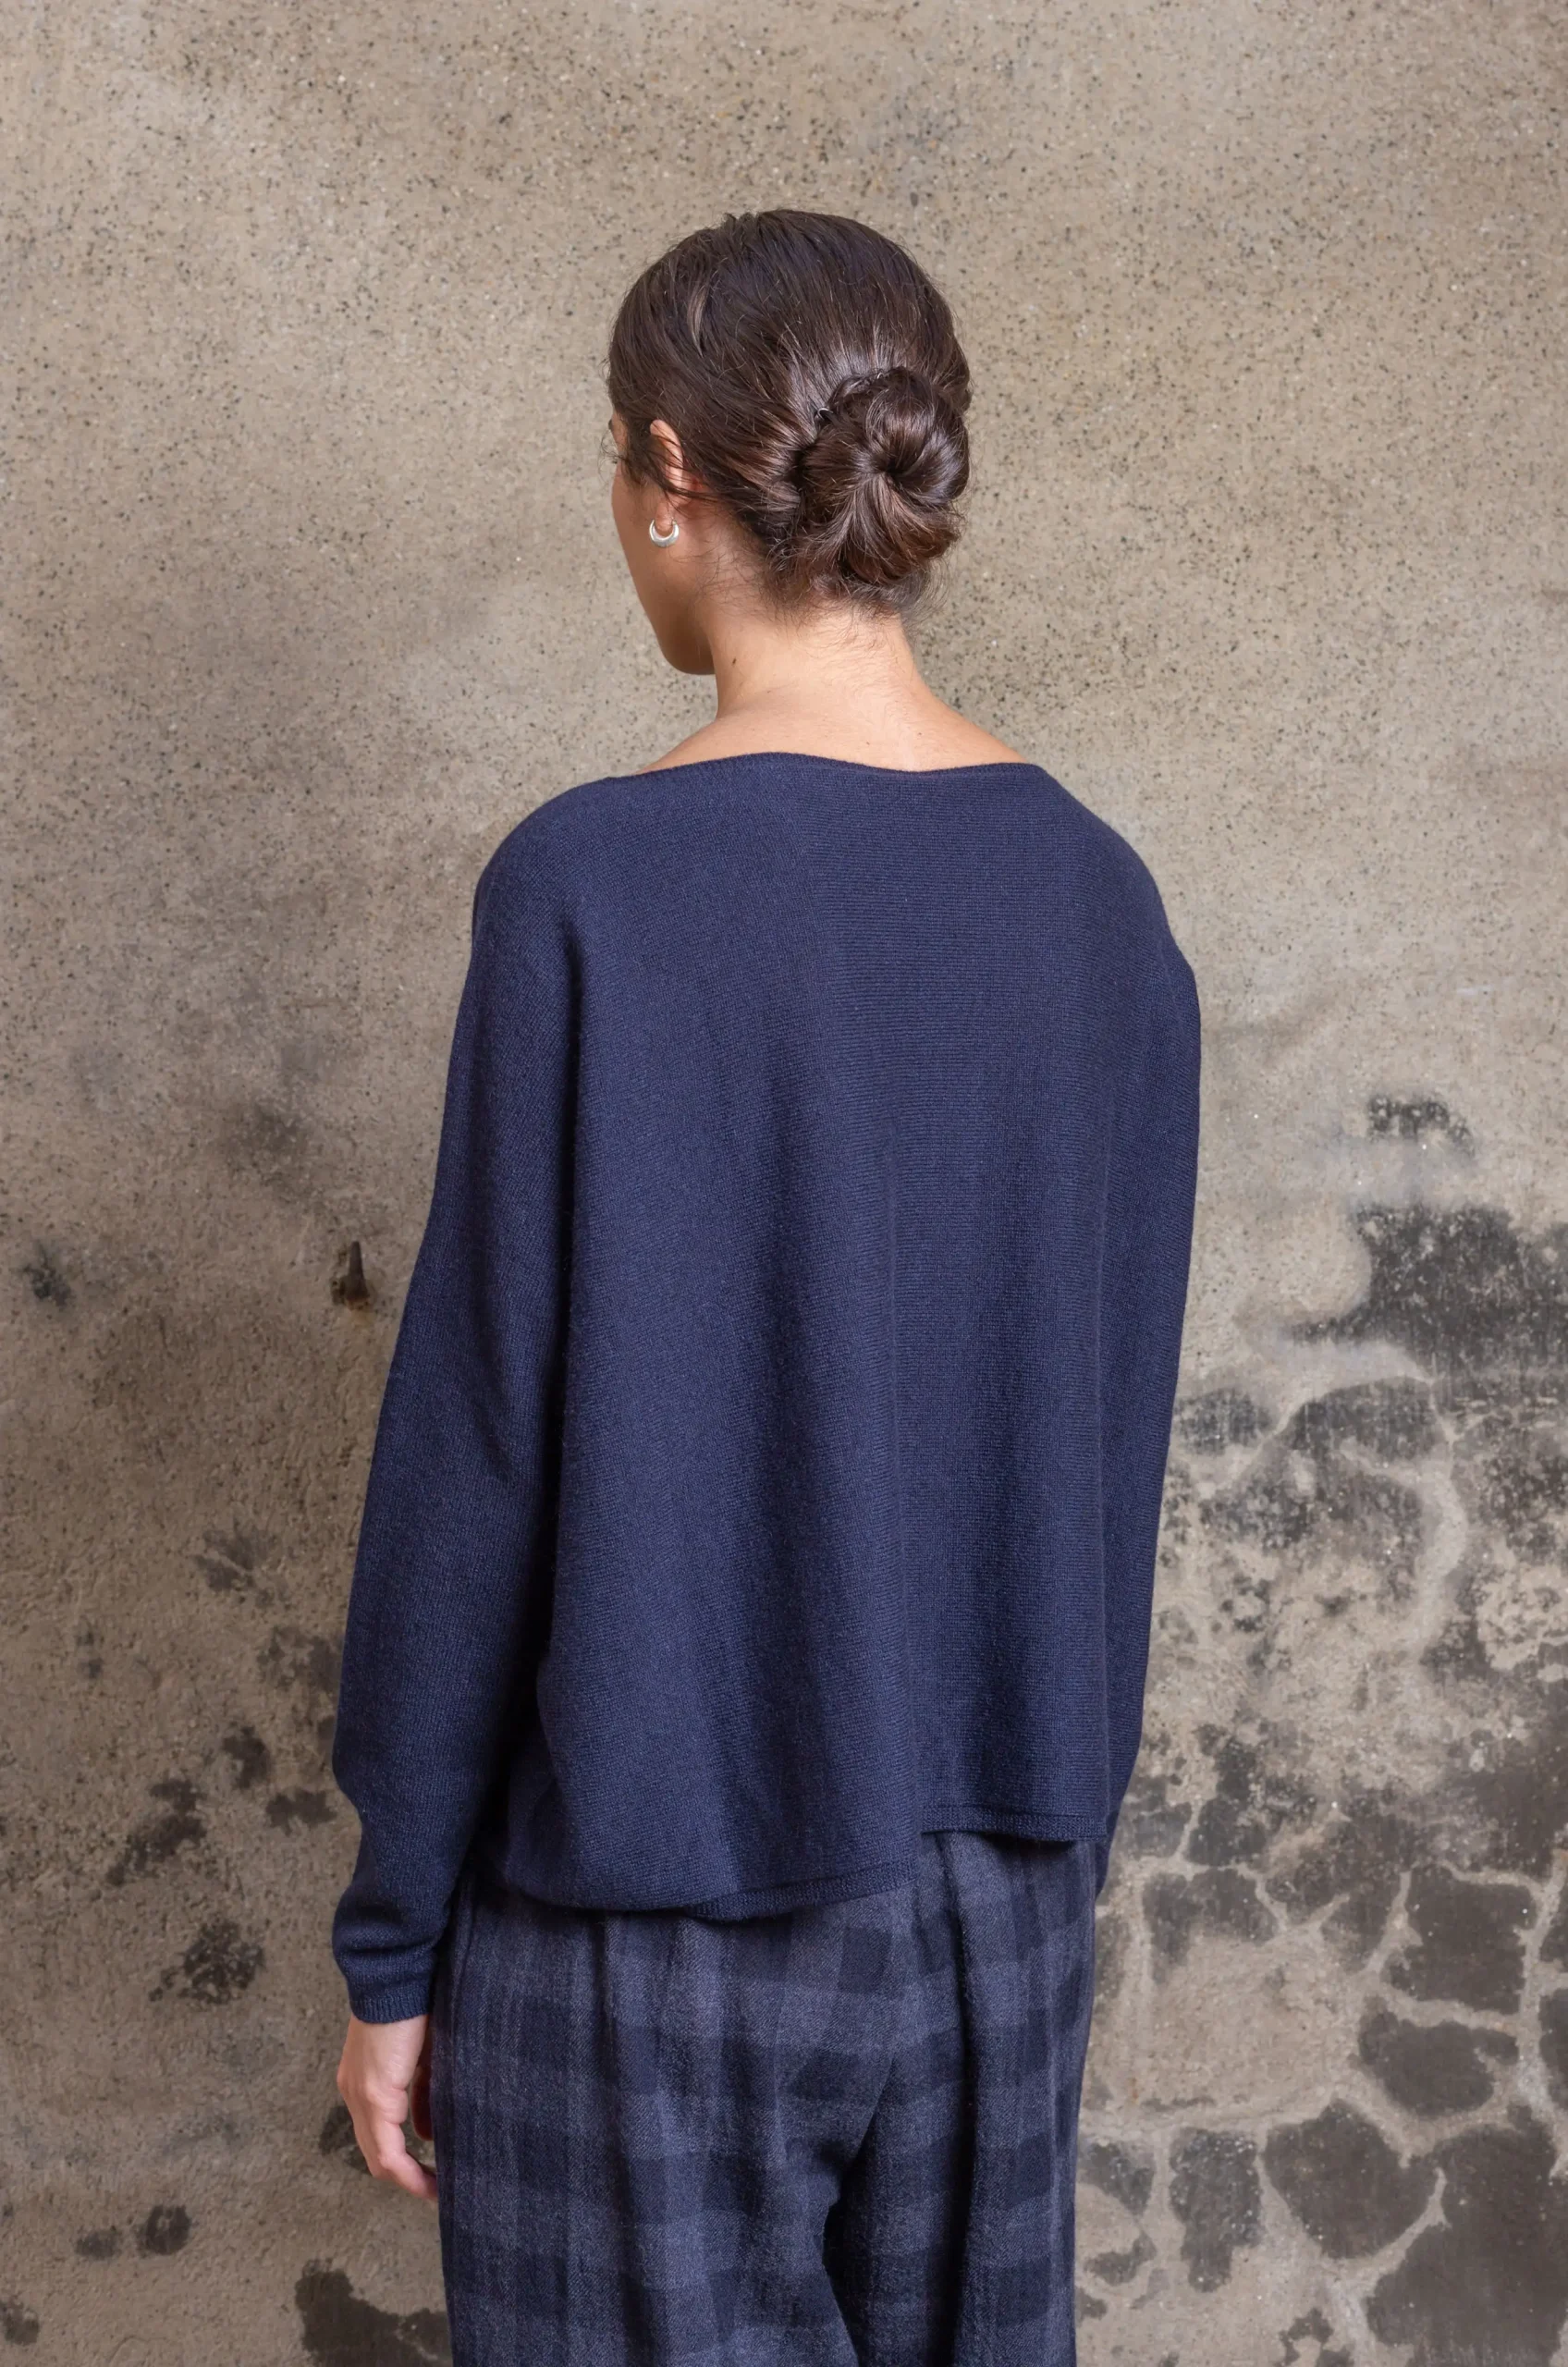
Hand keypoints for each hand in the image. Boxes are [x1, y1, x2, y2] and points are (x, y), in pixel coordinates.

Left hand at [335, 2013, 436, 2199]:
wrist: (400, 1973)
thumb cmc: (416, 2005)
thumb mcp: (422, 2056)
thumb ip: (422, 2094)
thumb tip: (427, 2132)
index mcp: (363, 2082)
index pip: (377, 2135)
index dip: (403, 2162)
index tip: (430, 2175)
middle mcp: (354, 2093)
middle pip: (375, 2154)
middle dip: (407, 2177)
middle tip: (437, 2189)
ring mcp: (360, 2095)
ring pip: (378, 2157)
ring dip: (408, 2178)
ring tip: (436, 2190)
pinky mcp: (374, 2094)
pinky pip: (386, 2150)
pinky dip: (407, 2171)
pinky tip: (430, 2180)